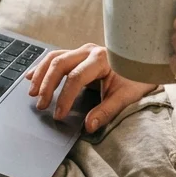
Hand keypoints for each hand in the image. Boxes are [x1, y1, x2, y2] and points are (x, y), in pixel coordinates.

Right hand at [23, 43, 156, 132]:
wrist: (144, 63)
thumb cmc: (136, 79)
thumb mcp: (125, 96)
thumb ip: (106, 111)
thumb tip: (88, 126)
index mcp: (101, 59)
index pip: (76, 77)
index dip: (65, 97)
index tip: (58, 114)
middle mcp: (89, 50)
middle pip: (60, 64)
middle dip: (47, 85)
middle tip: (41, 106)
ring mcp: (83, 50)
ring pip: (55, 58)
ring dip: (41, 75)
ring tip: (32, 93)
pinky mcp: (79, 54)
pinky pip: (56, 57)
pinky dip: (43, 67)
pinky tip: (31, 76)